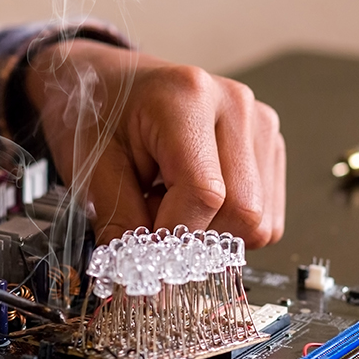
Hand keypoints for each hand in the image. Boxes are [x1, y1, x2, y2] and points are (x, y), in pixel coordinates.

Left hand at [24, 40, 284, 246]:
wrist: (107, 82)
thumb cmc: (96, 115)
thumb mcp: (90, 167)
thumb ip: (120, 223)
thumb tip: (143, 277)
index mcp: (187, 98)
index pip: (204, 194)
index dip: (175, 239)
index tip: (146, 261)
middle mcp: (234, 105)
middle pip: (243, 211)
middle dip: (194, 238)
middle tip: (151, 223)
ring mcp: (259, 123)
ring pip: (260, 220)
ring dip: (211, 232)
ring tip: (168, 204)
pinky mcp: (268, 145)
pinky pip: (266, 216)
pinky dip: (227, 225)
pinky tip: (193, 202)